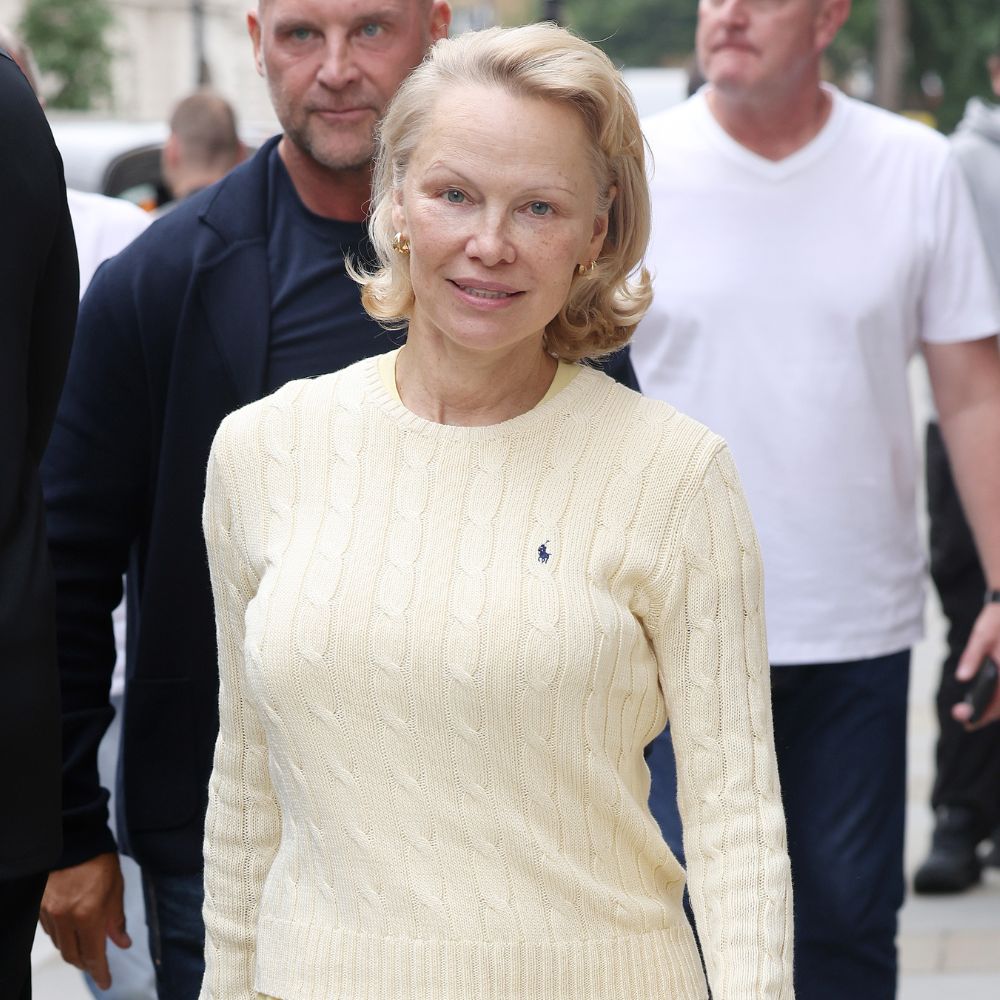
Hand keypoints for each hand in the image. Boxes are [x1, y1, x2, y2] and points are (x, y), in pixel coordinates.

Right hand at [39, 852, 131, 989]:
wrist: (75, 840)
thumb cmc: (99, 860)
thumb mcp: (116, 889)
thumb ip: (117, 920)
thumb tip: (122, 943)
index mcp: (87, 914)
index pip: (93, 954)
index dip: (100, 971)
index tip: (106, 981)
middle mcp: (65, 918)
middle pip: (73, 955)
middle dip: (86, 964)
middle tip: (98, 966)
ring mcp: (49, 913)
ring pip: (60, 945)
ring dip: (74, 951)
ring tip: (87, 949)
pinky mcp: (39, 907)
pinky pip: (50, 932)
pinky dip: (62, 937)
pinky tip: (72, 933)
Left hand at [951, 602, 999, 729]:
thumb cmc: (997, 620)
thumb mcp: (981, 636)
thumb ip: (972, 657)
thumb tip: (962, 678)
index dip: (985, 714)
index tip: (968, 722)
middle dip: (988, 714)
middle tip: (967, 722)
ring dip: (995, 708)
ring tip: (973, 713)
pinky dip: (999, 698)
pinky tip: (987, 700)